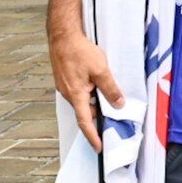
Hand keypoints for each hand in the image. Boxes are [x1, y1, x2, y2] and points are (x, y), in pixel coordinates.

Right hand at [50, 30, 122, 150]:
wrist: (62, 35)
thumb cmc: (78, 50)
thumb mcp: (101, 70)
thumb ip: (110, 88)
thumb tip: (119, 104)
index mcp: (76, 95)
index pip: (85, 122)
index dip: (92, 136)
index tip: (98, 147)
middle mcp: (68, 93)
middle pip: (85, 111)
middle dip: (98, 117)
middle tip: (112, 120)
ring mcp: (65, 86)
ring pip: (83, 100)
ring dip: (94, 102)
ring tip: (107, 98)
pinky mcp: (65, 79)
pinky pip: (79, 91)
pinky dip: (89, 93)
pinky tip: (97, 85)